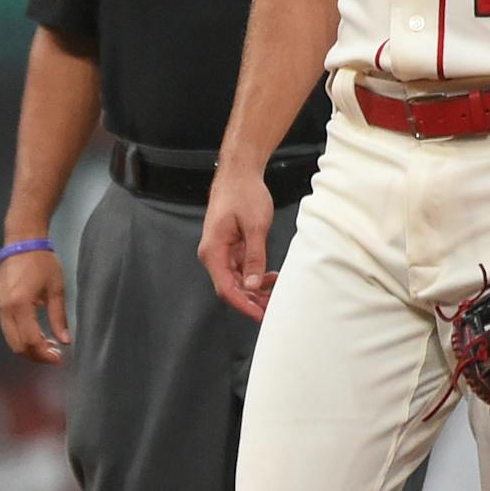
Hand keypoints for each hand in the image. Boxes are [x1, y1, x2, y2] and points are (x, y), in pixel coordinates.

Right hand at [0, 245, 68, 363]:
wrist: (21, 244)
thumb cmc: (41, 262)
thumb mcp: (56, 290)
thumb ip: (59, 318)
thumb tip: (65, 340)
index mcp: (21, 305)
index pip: (30, 340)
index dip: (44, 354)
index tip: (58, 357)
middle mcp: (7, 310)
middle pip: (17, 345)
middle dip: (35, 356)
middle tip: (54, 356)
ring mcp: (1, 309)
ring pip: (11, 340)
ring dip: (28, 348)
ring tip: (47, 347)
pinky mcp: (0, 306)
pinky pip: (8, 330)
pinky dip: (21, 338)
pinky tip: (37, 335)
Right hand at [199, 167, 277, 320]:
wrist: (238, 174)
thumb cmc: (244, 195)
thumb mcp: (255, 227)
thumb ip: (254, 258)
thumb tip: (252, 284)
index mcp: (213, 251)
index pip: (226, 288)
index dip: (244, 305)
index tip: (261, 315)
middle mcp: (213, 254)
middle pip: (230, 287)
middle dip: (252, 300)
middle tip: (275, 307)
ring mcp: (220, 251)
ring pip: (236, 280)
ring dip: (255, 289)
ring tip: (277, 292)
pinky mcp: (228, 247)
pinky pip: (239, 269)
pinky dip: (254, 276)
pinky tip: (271, 277)